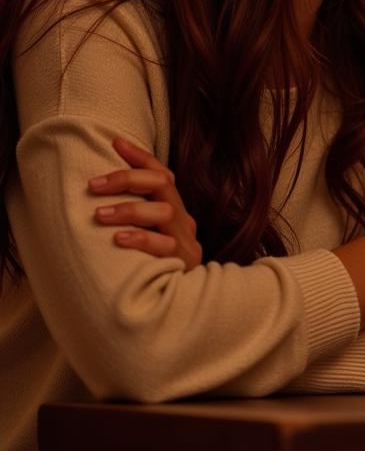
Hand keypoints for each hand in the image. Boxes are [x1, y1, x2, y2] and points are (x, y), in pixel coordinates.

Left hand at [89, 138, 202, 270]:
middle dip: (128, 179)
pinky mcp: (183, 261)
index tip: (116, 143)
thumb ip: (133, 216)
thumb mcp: (146, 236)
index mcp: (174, 209)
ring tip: (100, 215)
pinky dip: (142, 239)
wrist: (179, 307)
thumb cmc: (151, 268)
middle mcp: (182, 219)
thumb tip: (95, 193)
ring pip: (163, 212)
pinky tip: (120, 239)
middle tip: (94, 184)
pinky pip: (164, 245)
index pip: (161, 174)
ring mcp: (185, 239)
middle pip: (162, 185)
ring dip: (130, 210)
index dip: (141, 157)